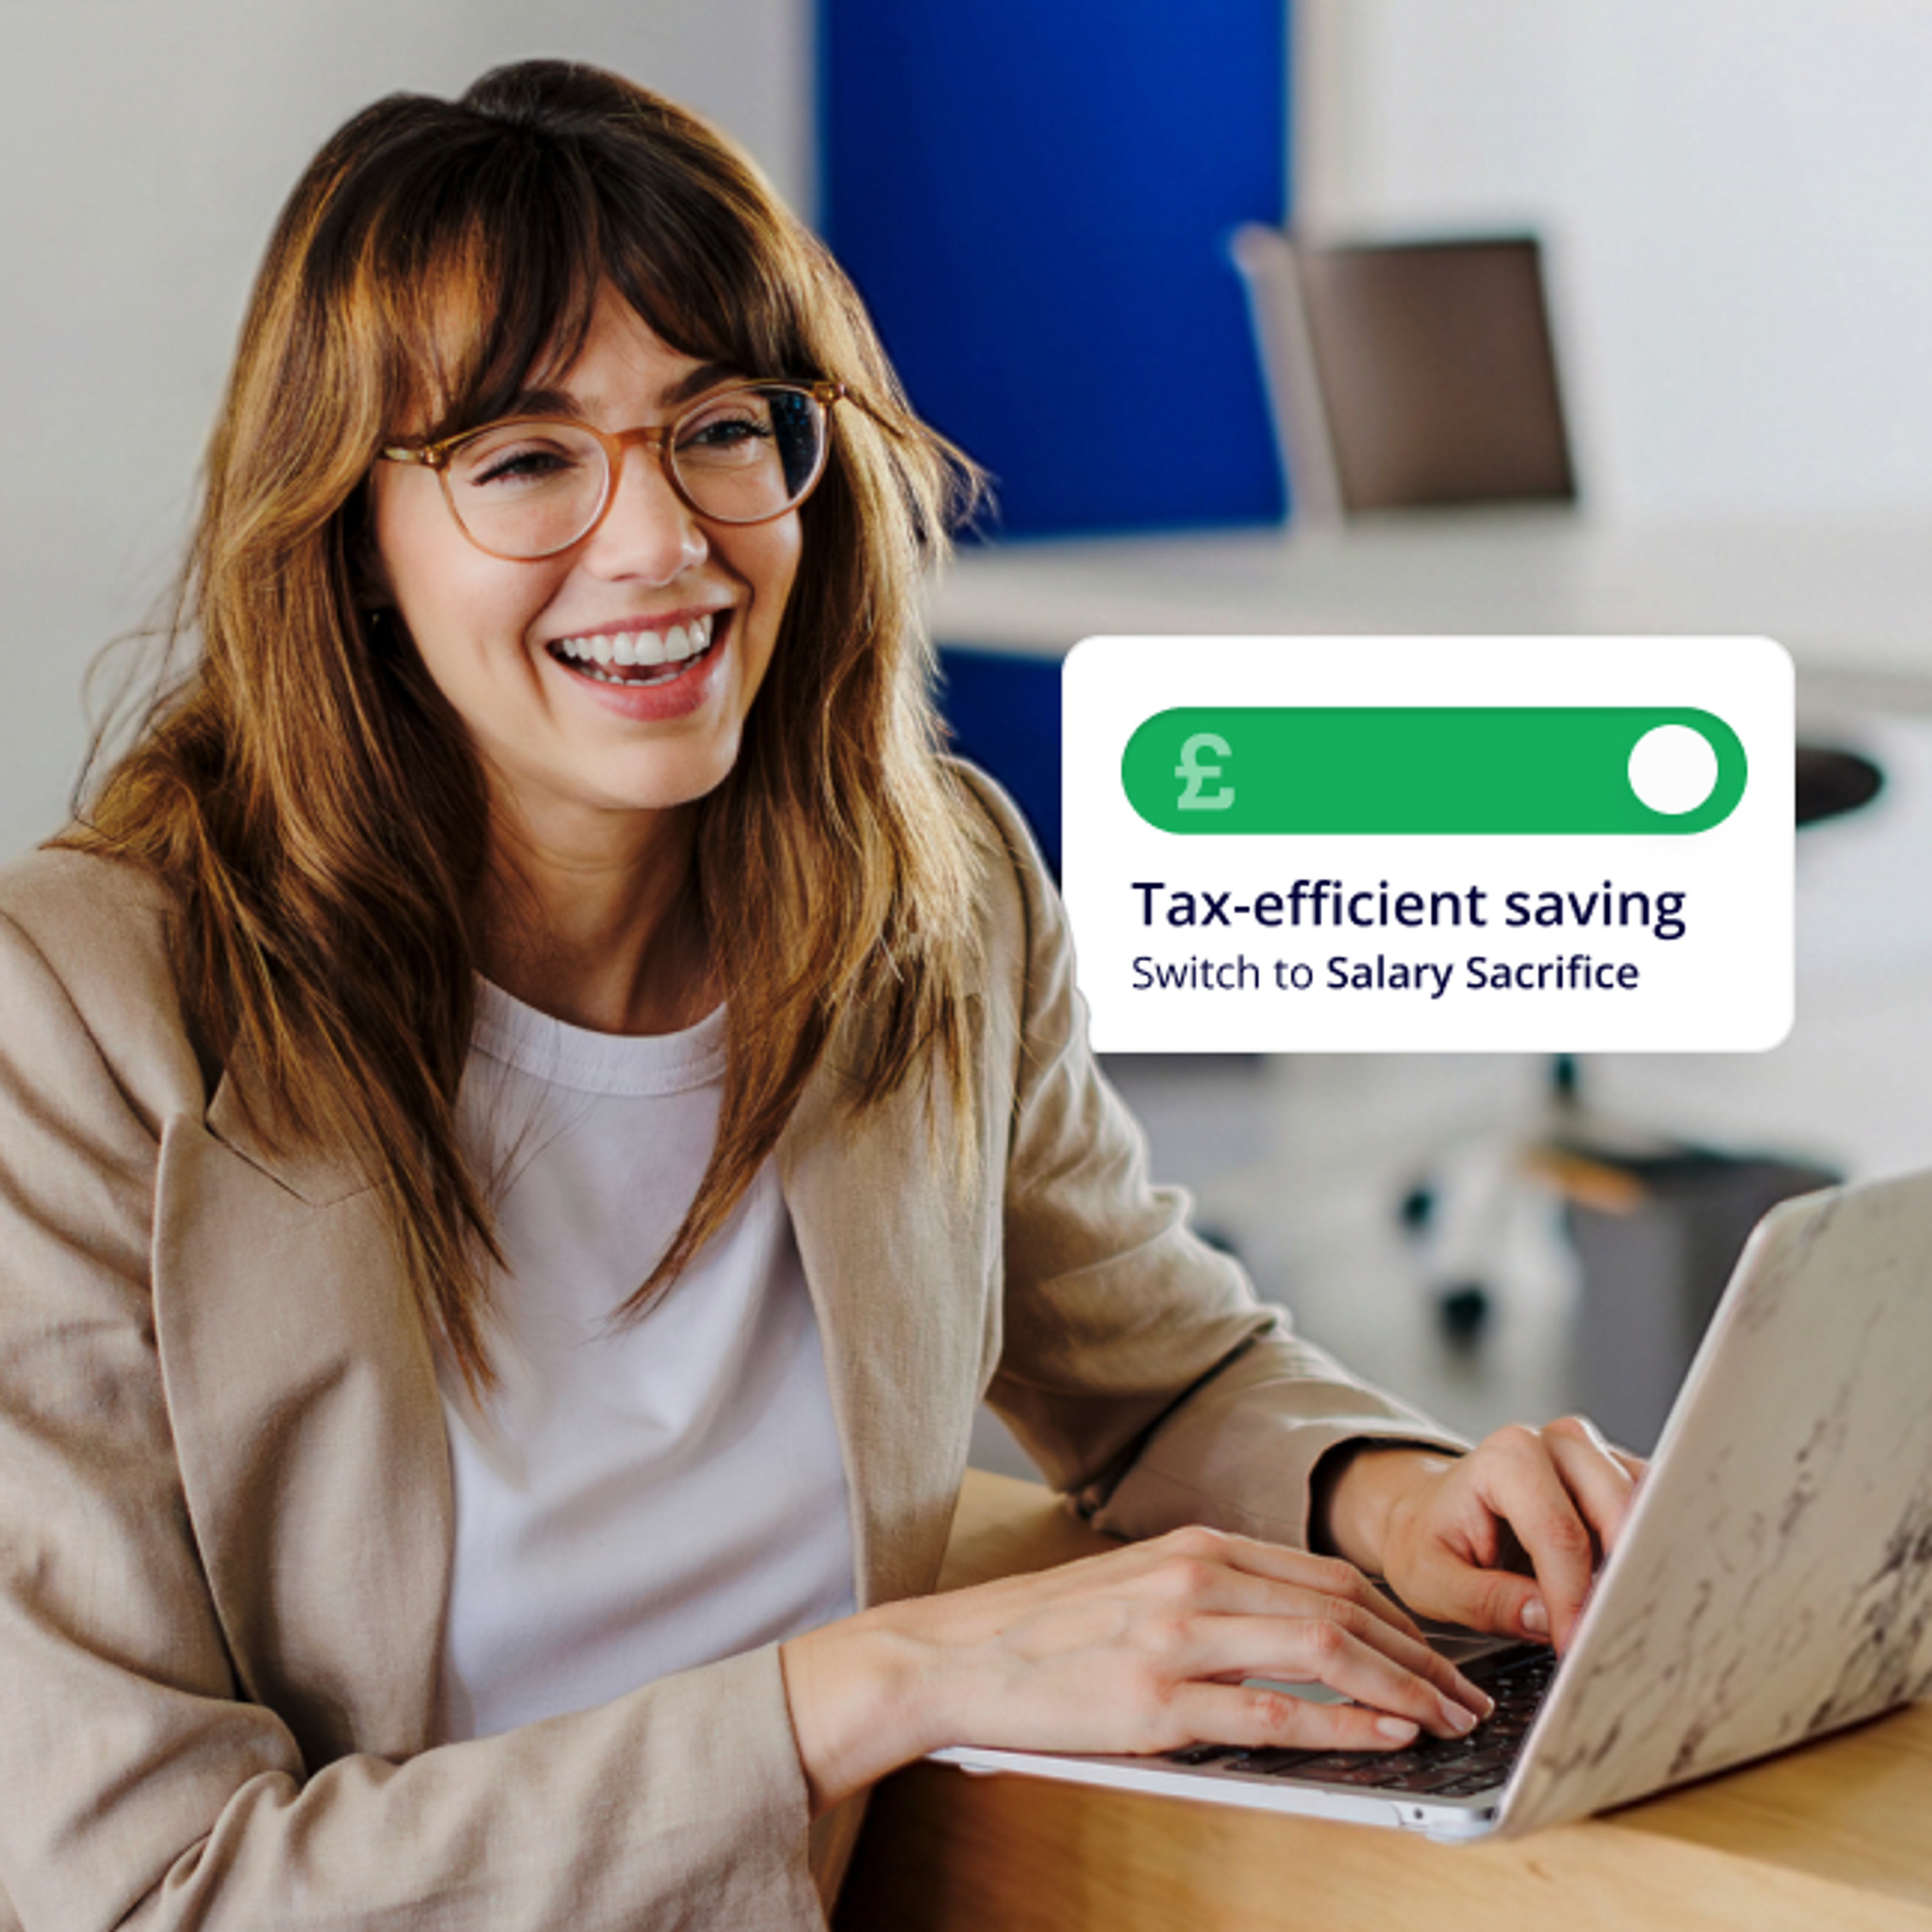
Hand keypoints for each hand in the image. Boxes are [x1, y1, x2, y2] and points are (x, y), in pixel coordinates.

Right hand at [780, 1525, 1494, 1815]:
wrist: (954, 1655)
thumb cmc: (1049, 1630)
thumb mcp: (1140, 1584)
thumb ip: (1215, 1594)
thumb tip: (1300, 1628)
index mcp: (1194, 1545)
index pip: (1328, 1573)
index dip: (1398, 1617)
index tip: (1439, 1656)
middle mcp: (1194, 1576)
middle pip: (1342, 1606)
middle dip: (1419, 1657)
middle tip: (1466, 1699)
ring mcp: (1175, 1637)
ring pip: (1322, 1650)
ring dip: (1400, 1690)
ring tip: (1446, 1724)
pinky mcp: (1153, 1703)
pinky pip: (1270, 1713)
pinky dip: (1338, 1725)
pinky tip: (1381, 1739)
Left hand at [1317, 1416, 1644, 1652]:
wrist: (1429, 1512)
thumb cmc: (1429, 1541)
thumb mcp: (1431, 1579)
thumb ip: (1484, 1601)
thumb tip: (1546, 1621)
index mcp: (1508, 1458)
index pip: (1559, 1533)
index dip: (1573, 1597)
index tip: (1575, 1648)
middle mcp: (1558, 1443)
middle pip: (1617, 1513)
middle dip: (1619, 1581)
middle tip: (1614, 1641)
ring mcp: (1595, 1455)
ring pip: (1648, 1510)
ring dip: (1644, 1567)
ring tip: (1629, 1623)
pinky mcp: (1620, 1477)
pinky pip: (1657, 1513)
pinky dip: (1653, 1556)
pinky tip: (1638, 1598)